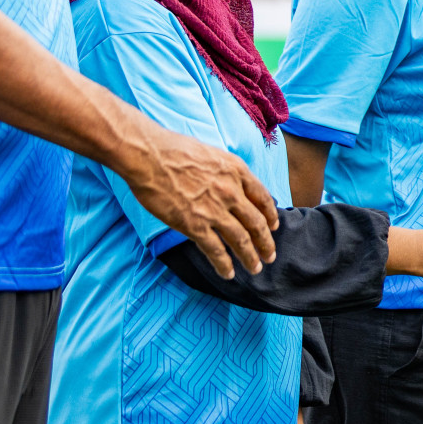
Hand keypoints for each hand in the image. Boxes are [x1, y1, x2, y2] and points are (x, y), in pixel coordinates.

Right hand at [124, 123, 279, 278]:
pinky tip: (228, 273)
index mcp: (237, 171)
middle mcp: (232, 192)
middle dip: (265, 242)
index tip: (273, 226)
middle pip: (256, 223)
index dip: (270, 215)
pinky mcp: (194, 225)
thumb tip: (229, 183)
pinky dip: (224, 264)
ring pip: (240, 240)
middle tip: (270, 255)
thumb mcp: (212, 155)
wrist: (149, 155)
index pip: (263, 198)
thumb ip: (225, 172)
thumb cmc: (173, 150)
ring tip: (255, 268)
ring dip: (250, 257)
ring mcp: (214, 210)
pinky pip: (215, 250)